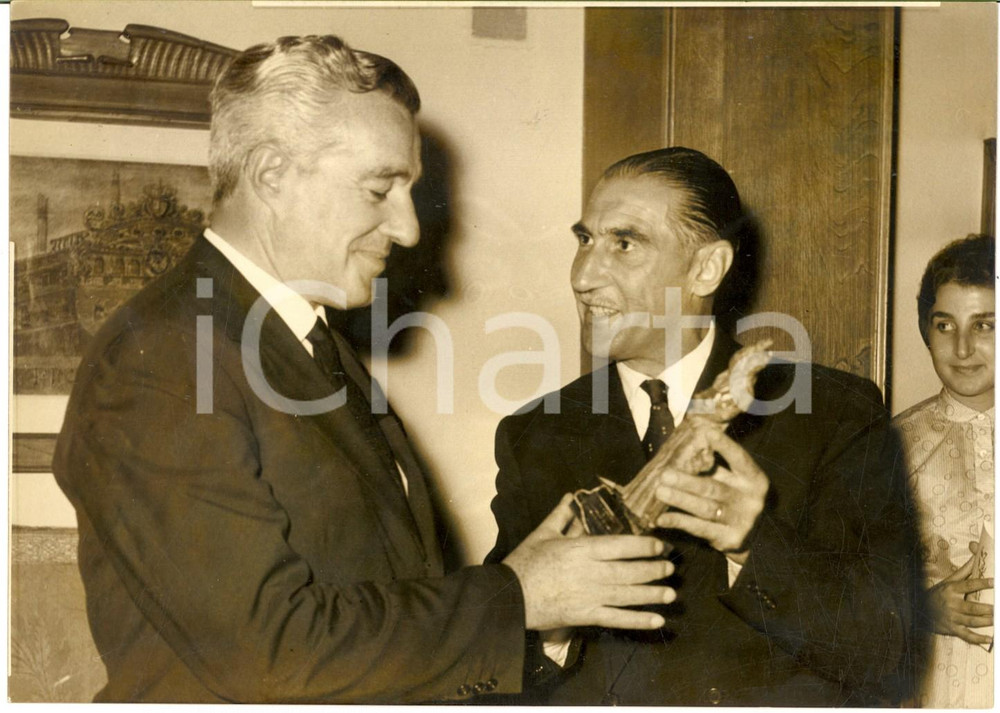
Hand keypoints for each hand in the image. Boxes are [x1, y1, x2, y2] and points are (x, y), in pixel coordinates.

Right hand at [503, 494, 675, 631]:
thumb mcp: (542, 534)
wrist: (509, 597)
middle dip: (653, 570)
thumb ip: (560, 515)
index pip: (619, 546)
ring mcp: (589, 596)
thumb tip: (571, 496)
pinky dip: (638, 621)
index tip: (659, 545)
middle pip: (628, 571)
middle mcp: (589, 572)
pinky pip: (616, 618)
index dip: (643, 545)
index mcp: (580, 549)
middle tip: (671, 568)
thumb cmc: (524, 563)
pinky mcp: (585, 615)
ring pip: (627, 595)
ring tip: (671, 594)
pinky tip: (656, 620)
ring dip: (651, 594)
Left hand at [654, 430, 767, 560]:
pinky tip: (661, 518)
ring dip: (679, 499)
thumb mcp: (735, 481)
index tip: (707, 432)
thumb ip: (717, 467)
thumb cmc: (737, 499)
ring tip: (660, 492)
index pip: (740, 459)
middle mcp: (750, 500)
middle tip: (665, 474)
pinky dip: (679, 522)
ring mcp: (741, 522)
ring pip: (705, 508)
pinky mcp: (729, 539)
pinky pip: (699, 528)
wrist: (757, 537)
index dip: (725, 446)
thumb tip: (689, 445)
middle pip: (714, 488)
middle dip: (687, 481)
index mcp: (754, 480)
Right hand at [928, 542, 993, 645]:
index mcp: (951, 589)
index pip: (968, 585)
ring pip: (972, 621)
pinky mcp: (952, 629)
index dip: (982, 583)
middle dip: (987, 609)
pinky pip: (967, 635)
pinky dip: (978, 639)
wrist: (919, 610)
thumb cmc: (938, 594)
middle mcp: (951, 603)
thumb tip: (976, 550)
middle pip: (972, 607)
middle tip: (998, 608)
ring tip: (996, 620)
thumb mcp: (948, 580)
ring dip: (986, 622)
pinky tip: (989, 638)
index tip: (994, 582)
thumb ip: (965, 570)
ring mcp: (952, 618)